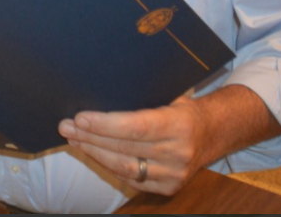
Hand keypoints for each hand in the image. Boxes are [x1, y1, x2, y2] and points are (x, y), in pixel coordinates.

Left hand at [58, 96, 209, 195]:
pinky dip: (108, 165)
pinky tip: (92, 152)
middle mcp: (179, 153)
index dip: (105, 124)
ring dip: (94, 153)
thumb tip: (97, 91)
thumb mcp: (169, 95)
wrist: (214, 133)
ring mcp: (174, 174)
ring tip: (74, 139)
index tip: (80, 118)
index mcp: (180, 125)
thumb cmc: (183, 108)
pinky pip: (131, 179)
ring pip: (124, 168)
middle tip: (66, 126)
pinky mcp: (169, 188)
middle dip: (91, 137)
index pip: (137, 126)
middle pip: (125, 148)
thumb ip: (141, 98)